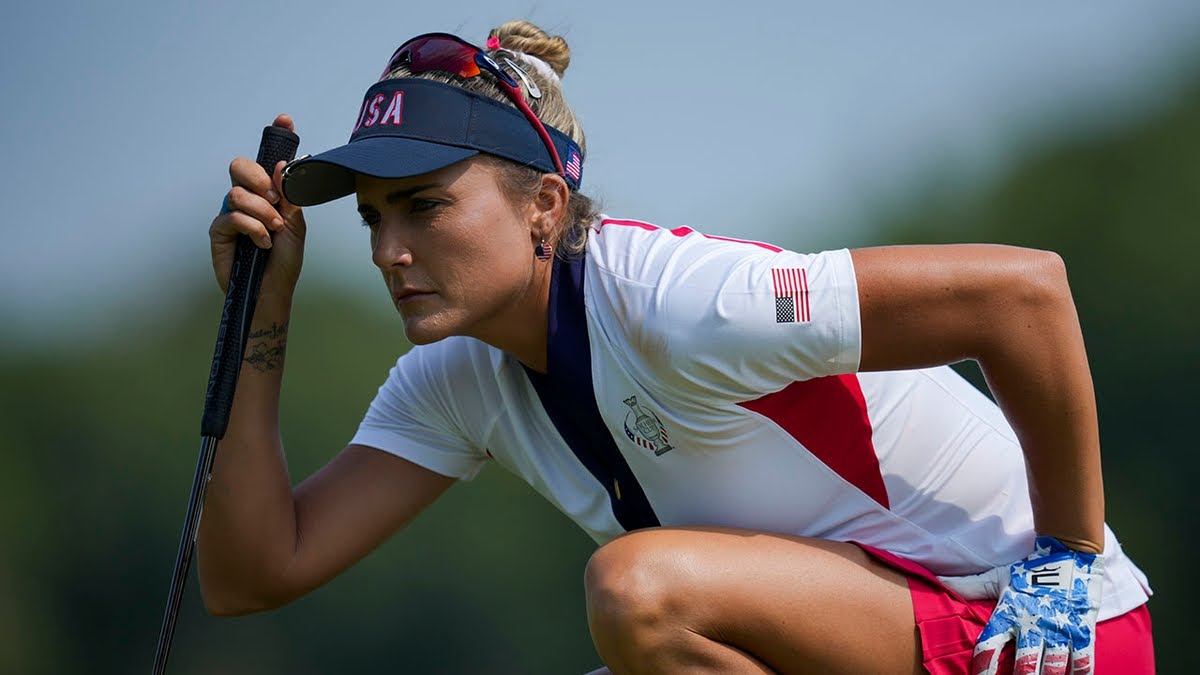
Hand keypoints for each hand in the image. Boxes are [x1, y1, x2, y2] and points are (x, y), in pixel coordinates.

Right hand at [210, 114, 306, 295]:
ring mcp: (230, 214)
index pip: (267, 161)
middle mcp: (246, 199)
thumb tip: (282, 166)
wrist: (273, 290)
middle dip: (257, 179)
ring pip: (237, 193)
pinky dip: (252, 229)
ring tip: (274, 231)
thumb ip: (289, 196)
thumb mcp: (295, 225)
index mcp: (267, 194)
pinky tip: (262, 244)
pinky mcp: (218, 232)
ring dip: (262, 213)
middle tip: (273, 199)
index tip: (285, 118)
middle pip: (239, 166)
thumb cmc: (284, 260)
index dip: (276, 138)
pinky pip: (231, 216)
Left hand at [970, 537, 1103, 674]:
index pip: (990, 644)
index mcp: (1009, 614)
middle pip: (1025, 663)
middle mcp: (1033, 624)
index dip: (983, 665)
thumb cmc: (1028, 572)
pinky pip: (1083, 662)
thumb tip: (937, 579)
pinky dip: (1079, 674)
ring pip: (1054, 667)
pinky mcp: (1082, 632)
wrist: (1068, 557)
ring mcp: (1059, 630)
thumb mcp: (997, 578)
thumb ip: (969, 586)